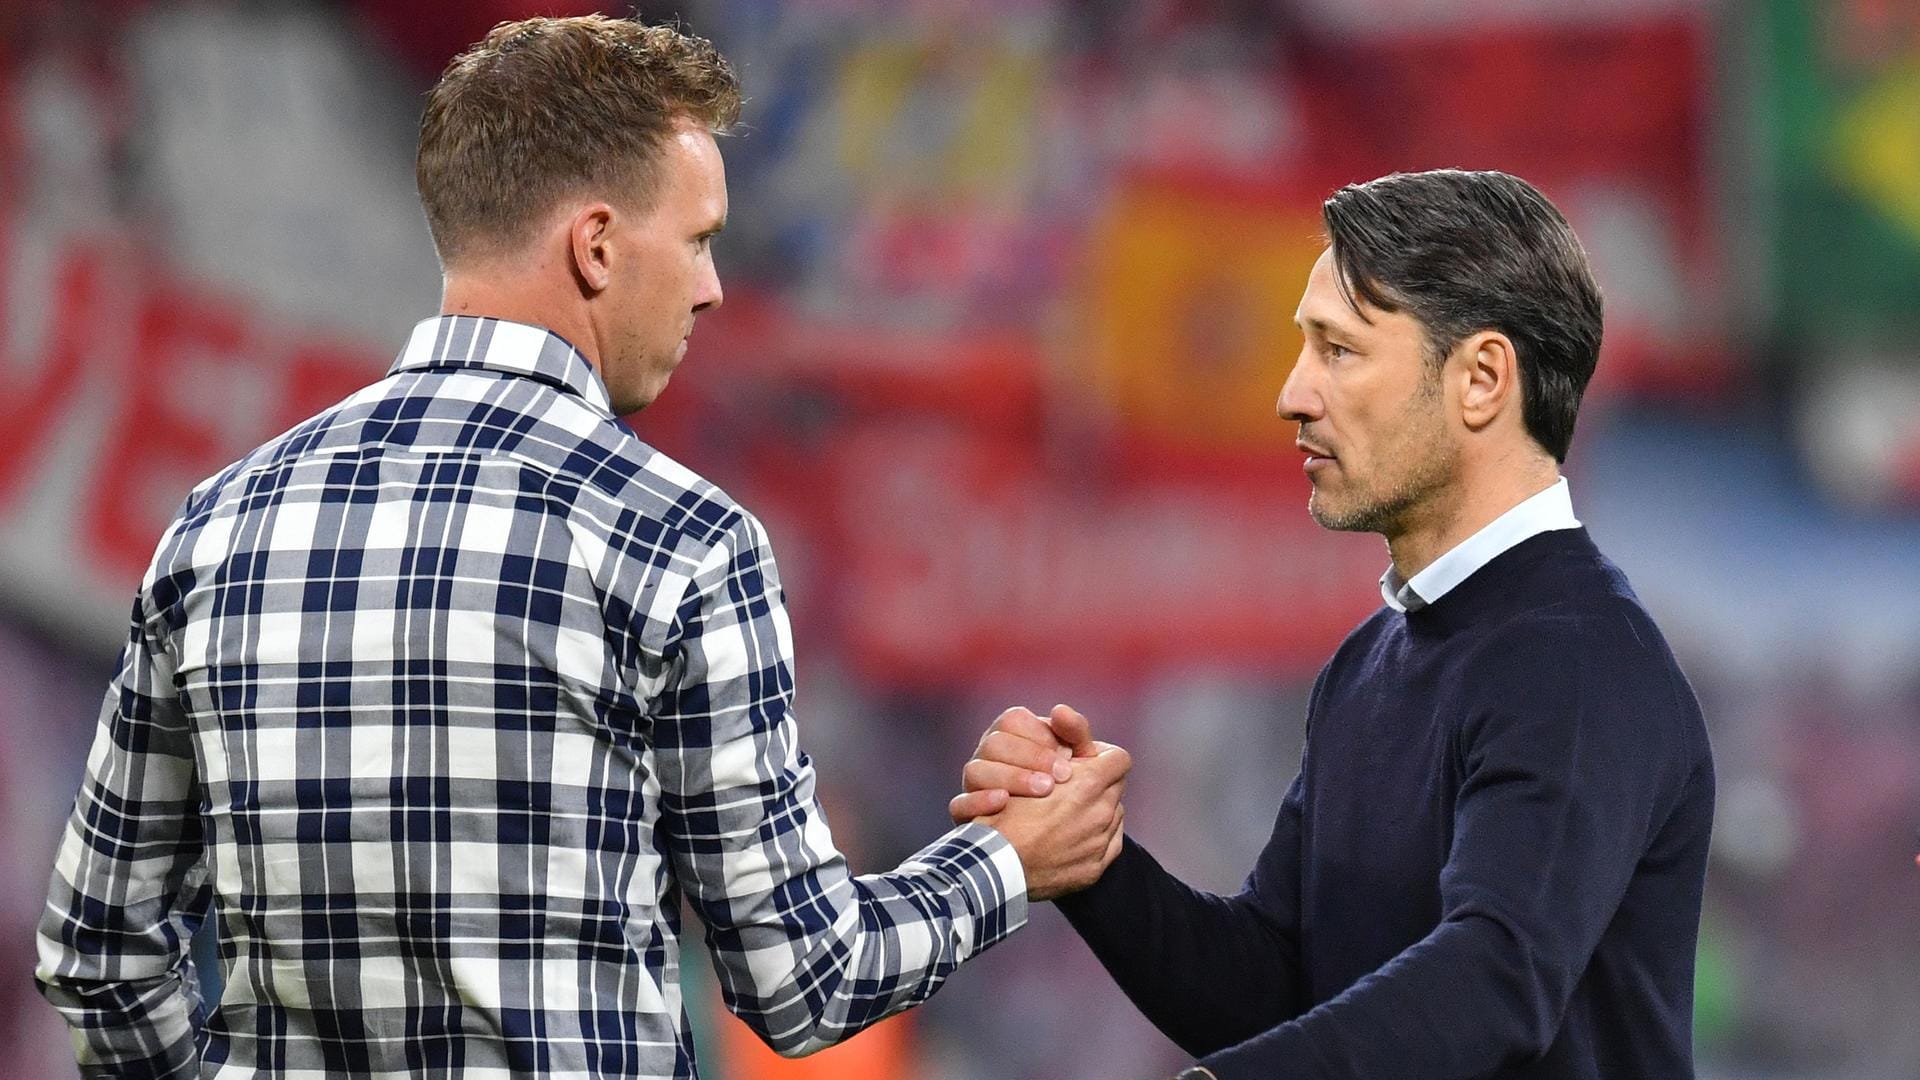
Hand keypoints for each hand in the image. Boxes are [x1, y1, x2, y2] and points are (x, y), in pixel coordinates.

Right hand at [948, 704, 1098, 823]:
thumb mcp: (1080, 758)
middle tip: (1061, 777)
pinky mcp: (966, 814)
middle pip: (994, 743)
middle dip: (1031, 757)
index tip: (1067, 757)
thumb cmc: (1069, 786)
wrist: (1059, 833)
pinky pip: (959, 804)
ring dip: (1011, 777)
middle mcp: (987, 755)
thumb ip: (1075, 731)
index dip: (1039, 737)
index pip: (1013, 721)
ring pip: (975, 770)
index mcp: (1010, 734)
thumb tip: (1059, 710)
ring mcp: (974, 784)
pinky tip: (1005, 801)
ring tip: (1045, 790)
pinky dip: (979, 801)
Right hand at [978, 739, 1129, 900]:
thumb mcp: (1027, 768)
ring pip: (1113, 814)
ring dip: (1097, 808)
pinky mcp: (1094, 867)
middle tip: (1072, 785)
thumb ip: (1062, 753)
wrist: (994, 864)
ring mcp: (1100, 843)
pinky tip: (1072, 834)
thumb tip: (1075, 750)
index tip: (1085, 760)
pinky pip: (1109, 843)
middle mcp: (1101, 813)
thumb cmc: (1004, 813)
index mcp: (1089, 784)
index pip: (1118, 758)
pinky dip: (1096, 835)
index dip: (1100, 755)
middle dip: (1099, 782)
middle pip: (1117, 786)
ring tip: (1068, 812)